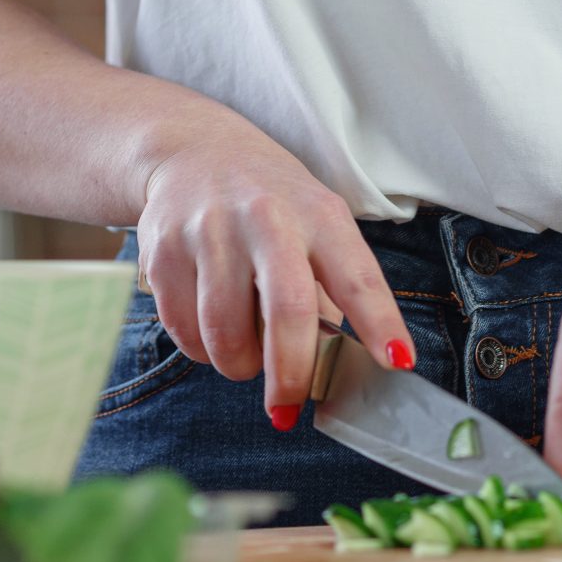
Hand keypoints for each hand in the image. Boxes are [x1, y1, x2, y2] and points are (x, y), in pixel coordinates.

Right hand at [135, 120, 414, 426]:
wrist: (191, 153)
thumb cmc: (270, 202)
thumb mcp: (315, 223)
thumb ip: (330, 288)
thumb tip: (337, 367)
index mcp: (317, 214)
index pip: (357, 275)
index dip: (380, 322)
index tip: (399, 363)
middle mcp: (266, 218)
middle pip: (286, 312)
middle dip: (290, 375)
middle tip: (287, 409)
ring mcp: (209, 232)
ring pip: (225, 337)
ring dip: (239, 364)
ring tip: (245, 346)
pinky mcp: (163, 253)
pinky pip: (184, 333)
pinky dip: (202, 348)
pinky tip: (210, 321)